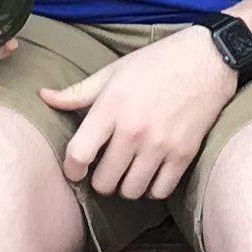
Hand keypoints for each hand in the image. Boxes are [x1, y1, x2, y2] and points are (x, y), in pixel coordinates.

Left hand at [41, 27, 236, 199]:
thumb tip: (43, 96)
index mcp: (110, 108)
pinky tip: (151, 173)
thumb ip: (77, 92)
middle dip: (100, 180)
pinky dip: (152, 188)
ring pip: (131, 191)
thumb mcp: (112, 72)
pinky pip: (160, 191)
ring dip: (125, 186)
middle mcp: (133, 130)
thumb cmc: (155, 64)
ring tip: (128, 172)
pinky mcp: (184, 154)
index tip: (76, 170)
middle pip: (104, 182)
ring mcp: (160, 145)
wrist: (207, 60)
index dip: (72, 169)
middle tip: (105, 169)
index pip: (79, 155)